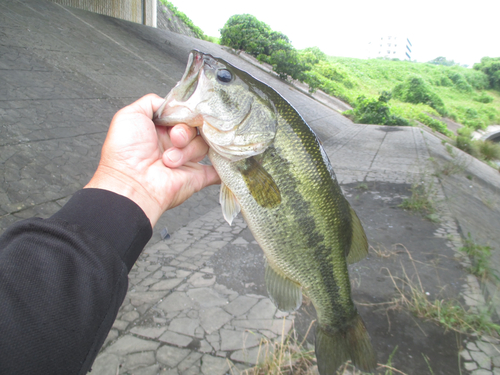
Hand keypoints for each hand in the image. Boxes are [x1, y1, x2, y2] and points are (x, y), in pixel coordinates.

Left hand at [85, 94, 219, 226]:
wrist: (131, 183)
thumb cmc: (125, 153)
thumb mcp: (130, 115)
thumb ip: (151, 102)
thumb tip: (170, 103)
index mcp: (159, 130)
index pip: (182, 114)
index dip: (183, 114)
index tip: (179, 117)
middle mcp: (173, 145)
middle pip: (194, 128)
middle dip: (184, 131)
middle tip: (174, 138)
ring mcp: (185, 161)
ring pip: (202, 145)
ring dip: (187, 150)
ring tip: (170, 160)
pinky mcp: (196, 177)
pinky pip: (217, 170)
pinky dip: (222, 167)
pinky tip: (225, 160)